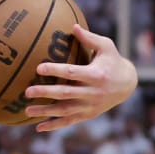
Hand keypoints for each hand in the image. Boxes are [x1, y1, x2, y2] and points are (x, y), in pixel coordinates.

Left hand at [21, 26, 137, 132]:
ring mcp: (90, 106)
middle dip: (46, 93)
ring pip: (65, 111)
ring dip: (45, 112)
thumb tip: (73, 26)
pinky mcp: (88, 114)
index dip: (55, 70)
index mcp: (96, 74)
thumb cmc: (113, 61)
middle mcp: (93, 92)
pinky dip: (54, 125)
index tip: (38, 68)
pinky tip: (39, 127)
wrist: (127, 84)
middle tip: (27, 92)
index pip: (72, 72)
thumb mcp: (106, 46)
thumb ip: (89, 38)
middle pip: (65, 93)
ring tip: (26, 110)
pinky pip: (69, 121)